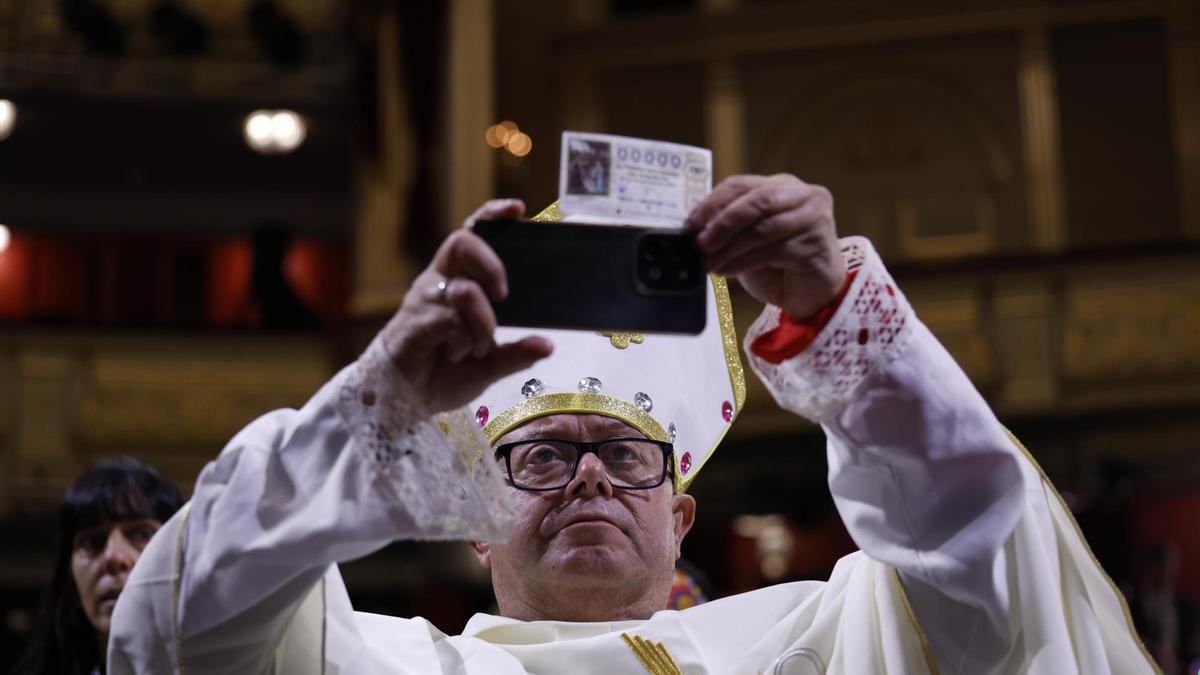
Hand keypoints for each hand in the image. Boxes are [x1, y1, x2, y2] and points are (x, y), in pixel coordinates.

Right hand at [380, 199, 552, 412]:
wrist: (407, 399)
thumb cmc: (445, 372)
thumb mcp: (490, 365)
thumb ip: (517, 354)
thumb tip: (548, 346)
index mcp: (459, 281)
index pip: (473, 234)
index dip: (491, 216)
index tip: (517, 208)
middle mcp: (441, 281)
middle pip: (463, 242)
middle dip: (491, 264)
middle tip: (504, 294)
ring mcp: (425, 298)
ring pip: (464, 290)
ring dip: (482, 324)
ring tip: (478, 350)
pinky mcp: (414, 319)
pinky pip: (449, 319)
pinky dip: (463, 339)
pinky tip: (459, 354)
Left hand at [687, 174, 845, 318]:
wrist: (811, 296)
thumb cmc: (778, 267)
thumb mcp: (747, 241)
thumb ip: (729, 228)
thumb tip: (696, 228)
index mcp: (781, 186)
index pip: (742, 184)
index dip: (714, 202)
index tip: (692, 222)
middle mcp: (803, 195)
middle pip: (757, 200)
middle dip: (724, 222)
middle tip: (702, 242)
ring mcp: (814, 217)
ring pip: (764, 227)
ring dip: (731, 248)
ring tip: (711, 263)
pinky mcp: (817, 243)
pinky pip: (773, 251)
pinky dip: (743, 262)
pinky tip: (728, 271)